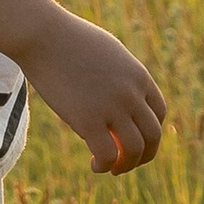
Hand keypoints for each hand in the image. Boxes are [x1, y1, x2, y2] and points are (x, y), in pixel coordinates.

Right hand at [13, 0, 165, 173]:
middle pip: (152, 135)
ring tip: (112, 168)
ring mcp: (111, 107)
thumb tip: (120, 96)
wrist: (43, 35)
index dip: (151, 132)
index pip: (159, 113)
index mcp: (139, 76)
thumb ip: (120, 75)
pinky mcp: (88, 119)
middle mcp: (131, 93)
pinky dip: (104, 165)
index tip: (138, 140)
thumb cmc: (69, 39)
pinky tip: (95, 165)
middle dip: (145, 155)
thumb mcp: (107, 53)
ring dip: (126, 165)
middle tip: (127, 163)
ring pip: (133, 150)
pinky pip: (107, 154)